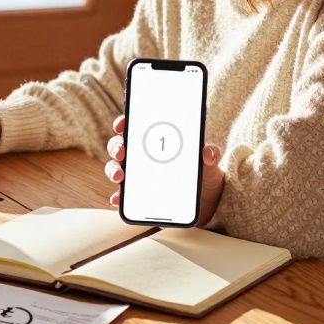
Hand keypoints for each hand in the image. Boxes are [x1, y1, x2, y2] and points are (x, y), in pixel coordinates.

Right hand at [104, 114, 224, 225]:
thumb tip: (208, 152)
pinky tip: (118, 199)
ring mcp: (139, 176)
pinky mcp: (139, 196)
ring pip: (117, 168)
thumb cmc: (204, 174)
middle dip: (116, 147)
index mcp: (156, 142)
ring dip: (113, 170)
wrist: (208, 201)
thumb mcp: (210, 163)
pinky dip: (118, 197)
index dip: (124, 122)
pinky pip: (124, 196)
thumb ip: (211, 154)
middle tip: (121, 151)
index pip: (135, 128)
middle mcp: (143, 157)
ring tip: (120, 176)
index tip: (122, 123)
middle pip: (120, 147)